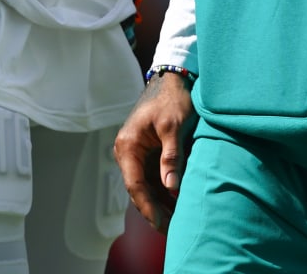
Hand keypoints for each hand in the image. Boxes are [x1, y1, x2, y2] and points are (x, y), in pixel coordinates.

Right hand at [114, 72, 196, 232]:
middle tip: (172, 229)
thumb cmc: (172, 99)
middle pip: (139, 190)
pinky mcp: (148, 152)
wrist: (174, 78)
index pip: (135, 186)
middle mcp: (128, 152)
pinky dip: (165, 190)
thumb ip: (172, 156)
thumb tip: (172, 187)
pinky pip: (154, 177)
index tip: (162, 224)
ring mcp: (137, 153)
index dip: (148, 207)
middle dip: (155, 210)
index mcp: (128, 146)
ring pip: (147, 186)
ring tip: (178, 220)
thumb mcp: (173, 126)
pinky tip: (178, 202)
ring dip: (161, 202)